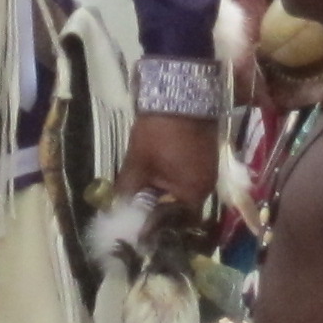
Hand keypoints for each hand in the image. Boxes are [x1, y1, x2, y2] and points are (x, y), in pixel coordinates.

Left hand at [115, 111, 219, 226]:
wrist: (179, 92)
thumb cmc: (159, 132)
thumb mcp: (138, 162)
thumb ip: (128, 190)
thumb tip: (115, 211)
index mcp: (194, 192)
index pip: (177, 224)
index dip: (157, 228)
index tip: (137, 231)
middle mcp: (206, 186)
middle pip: (181, 211)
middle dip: (158, 213)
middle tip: (135, 214)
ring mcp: (206, 171)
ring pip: (182, 194)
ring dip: (163, 197)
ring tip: (141, 198)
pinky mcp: (203, 158)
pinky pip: (186, 179)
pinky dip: (170, 183)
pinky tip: (154, 180)